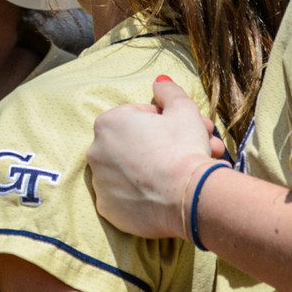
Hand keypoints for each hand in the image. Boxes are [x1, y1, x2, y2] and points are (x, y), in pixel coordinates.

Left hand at [87, 79, 224, 241]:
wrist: (190, 194)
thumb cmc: (183, 146)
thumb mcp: (183, 108)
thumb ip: (168, 91)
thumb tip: (160, 82)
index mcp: (108, 123)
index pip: (139, 116)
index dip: (167, 121)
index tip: (186, 129)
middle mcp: (96, 152)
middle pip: (136, 144)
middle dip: (166, 145)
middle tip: (195, 149)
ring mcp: (100, 184)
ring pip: (133, 171)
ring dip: (157, 169)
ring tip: (189, 174)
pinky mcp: (109, 210)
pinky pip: (129, 198)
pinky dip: (146, 195)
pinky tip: (169, 194)